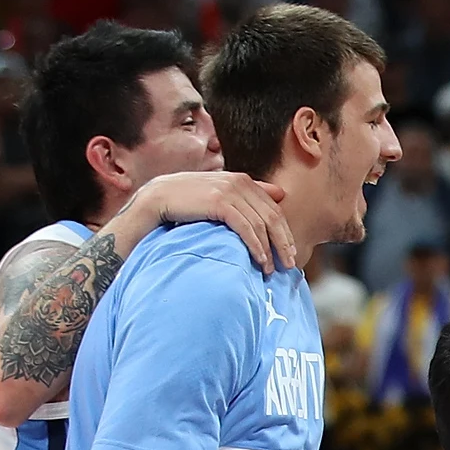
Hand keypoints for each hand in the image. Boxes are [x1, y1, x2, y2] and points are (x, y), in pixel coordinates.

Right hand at [136, 170, 296, 272]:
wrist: (158, 197)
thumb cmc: (189, 200)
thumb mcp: (222, 193)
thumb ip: (250, 193)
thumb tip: (281, 193)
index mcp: (243, 180)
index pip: (274, 209)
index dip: (285, 232)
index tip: (291, 253)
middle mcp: (240, 183)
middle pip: (272, 217)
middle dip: (284, 243)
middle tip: (290, 265)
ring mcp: (230, 191)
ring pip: (261, 224)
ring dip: (270, 250)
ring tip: (271, 269)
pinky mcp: (220, 202)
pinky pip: (246, 228)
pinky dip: (256, 246)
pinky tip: (260, 260)